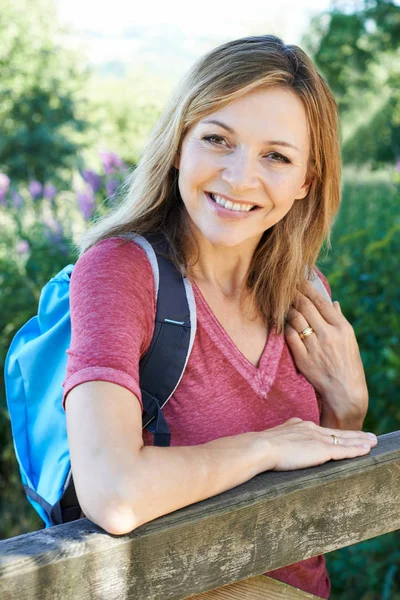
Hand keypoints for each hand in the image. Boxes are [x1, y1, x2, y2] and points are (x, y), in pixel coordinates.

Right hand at [264, 418, 376, 470]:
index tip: (344, 434)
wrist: (261, 447)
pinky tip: (367, 450)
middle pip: (337, 432)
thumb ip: (282, 440)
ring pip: (344, 439)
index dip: (335, 433)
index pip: (322, 430)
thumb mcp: (274, 440)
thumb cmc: (261, 448)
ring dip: (361, 441)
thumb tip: (280, 445)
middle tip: (369, 436)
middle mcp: (310, 429)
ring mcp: (317, 438)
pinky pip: (344, 449)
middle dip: (354, 435)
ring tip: (373, 441)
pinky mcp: (322, 449)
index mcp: (299, 426)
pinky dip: (357, 450)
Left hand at [284, 281, 367, 428]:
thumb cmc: (348, 364)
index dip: (308, 289)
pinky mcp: (303, 358)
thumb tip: (333, 303)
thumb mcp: (349, 340)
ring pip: (296, 319)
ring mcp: (315, 346)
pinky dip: (284, 326)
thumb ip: (339, 320)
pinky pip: (289, 336)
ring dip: (287, 309)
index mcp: (342, 328)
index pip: (321, 302)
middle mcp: (328, 335)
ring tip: (281, 302)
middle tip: (285, 286)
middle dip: (294, 294)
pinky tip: (281, 321)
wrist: (345, 391)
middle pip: (306, 307)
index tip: (298, 280)